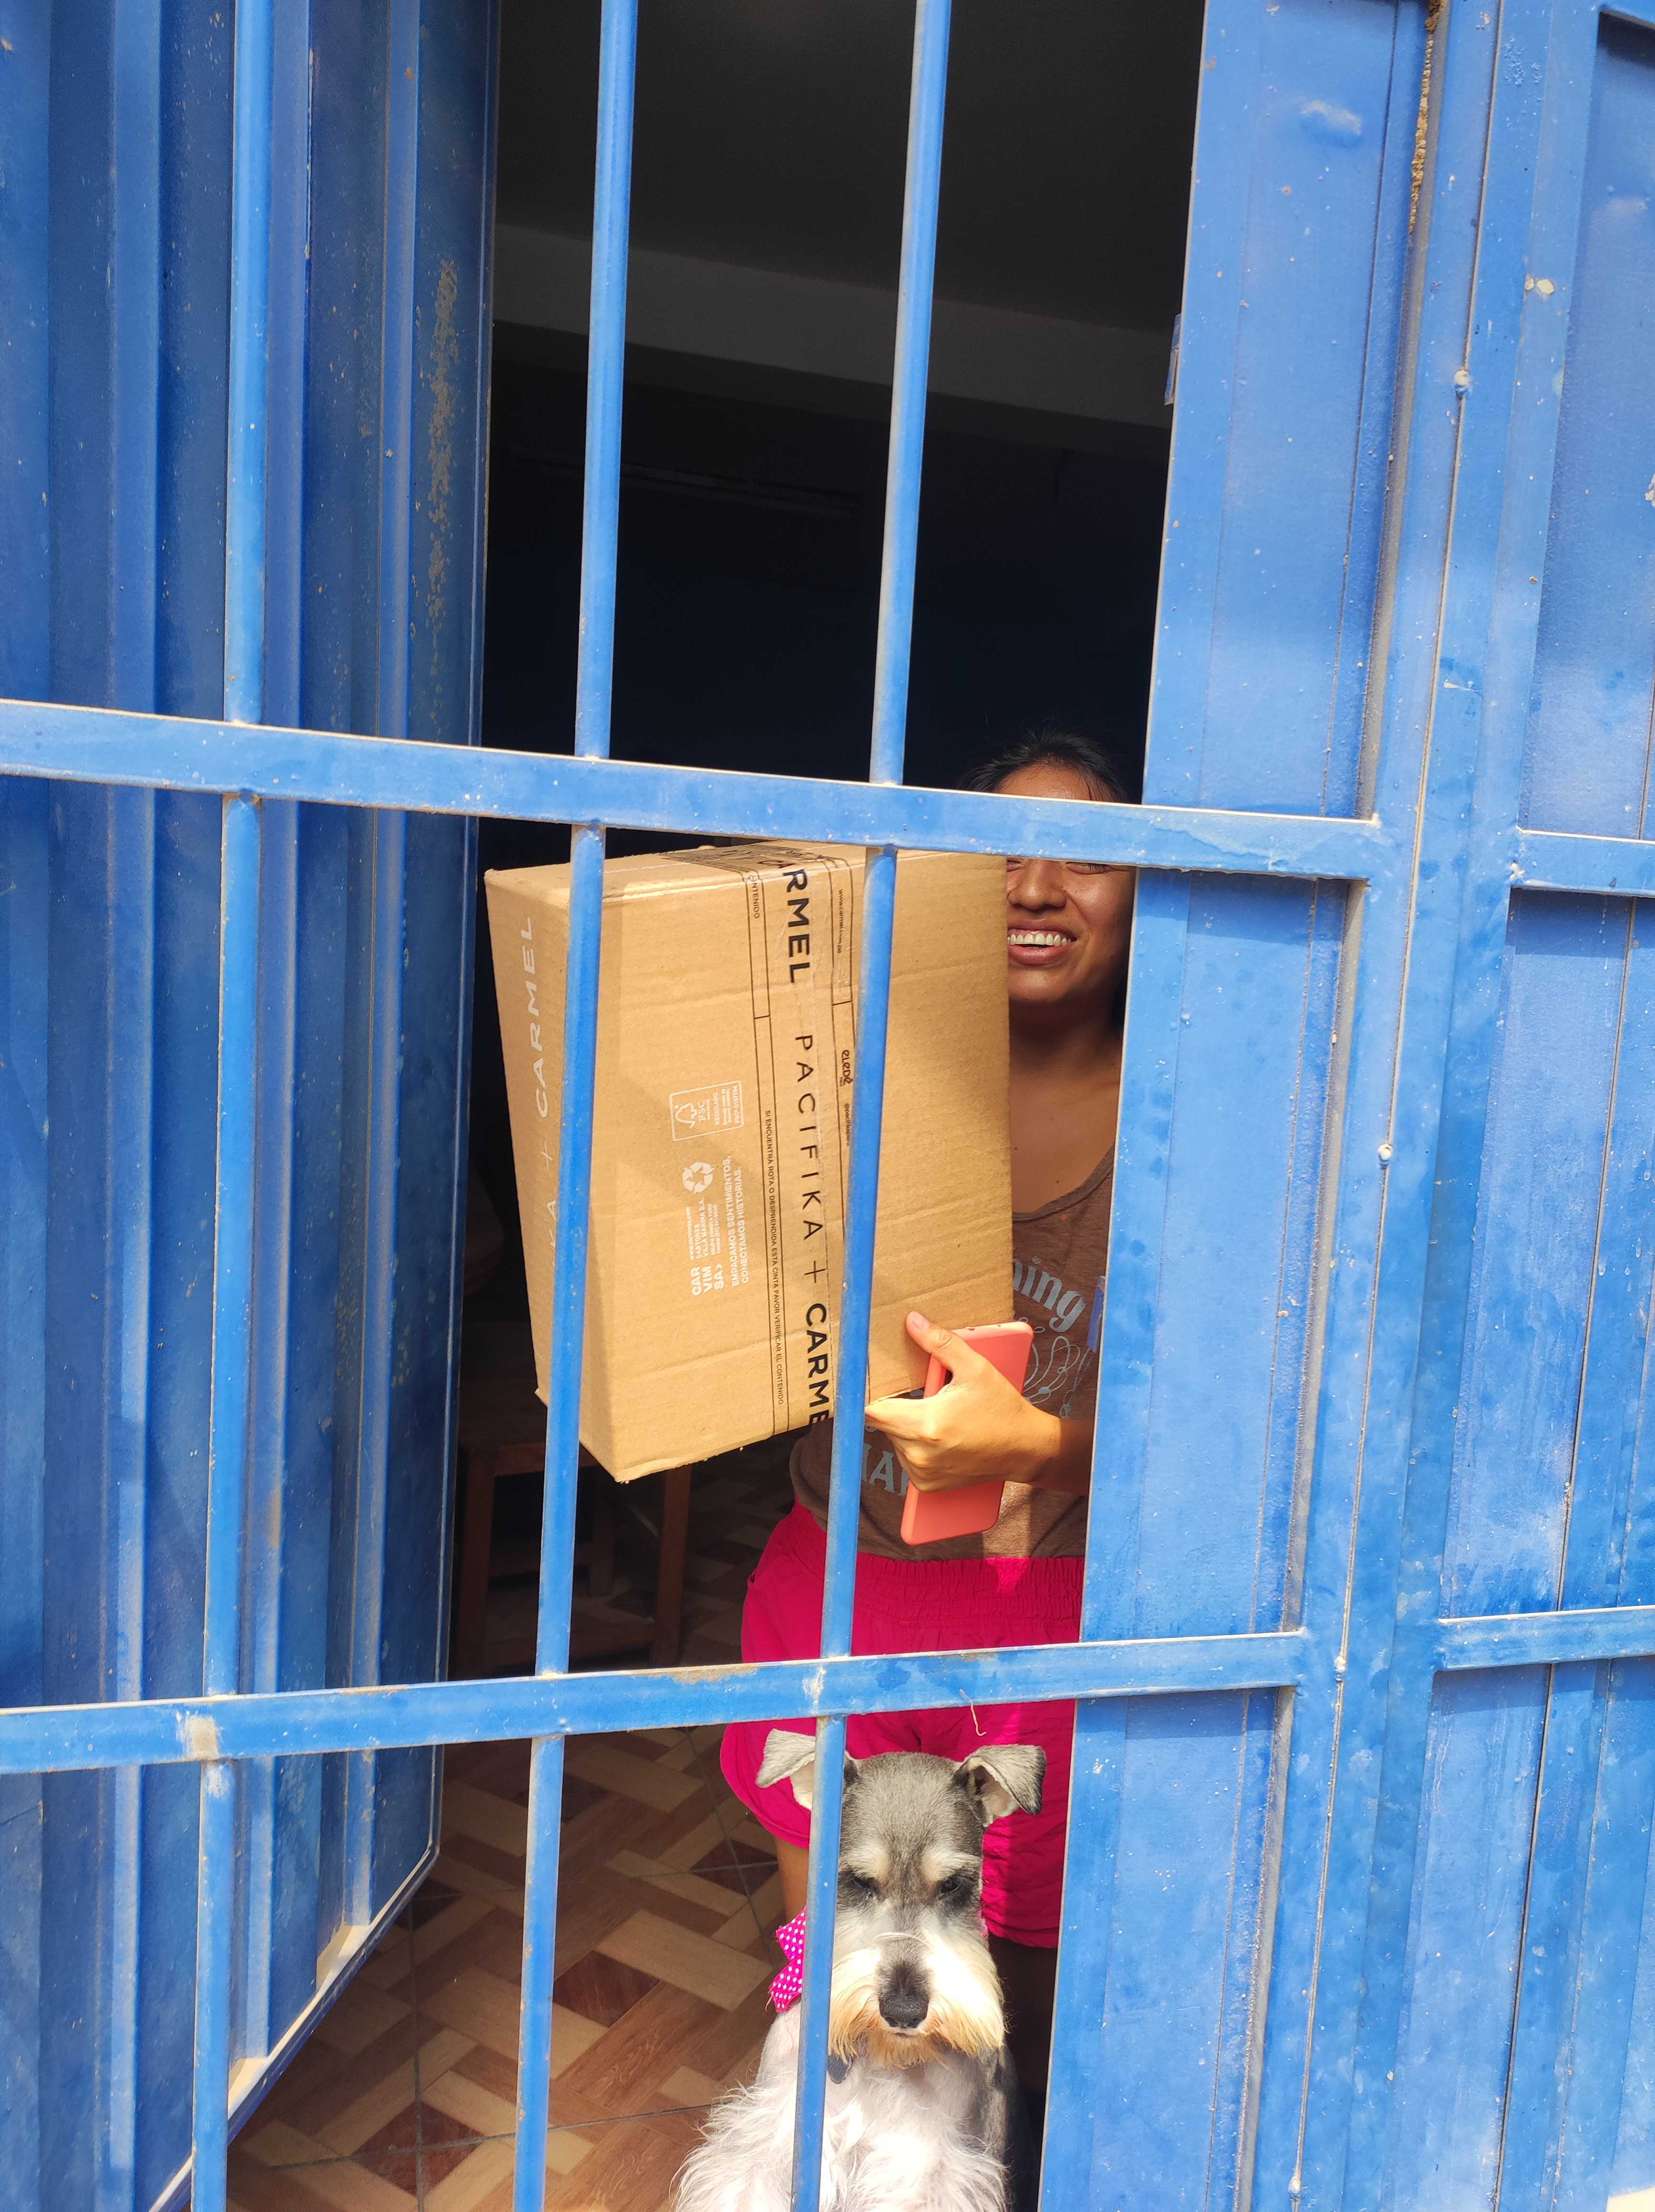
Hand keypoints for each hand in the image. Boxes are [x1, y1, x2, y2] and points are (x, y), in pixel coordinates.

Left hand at [864, 1312, 1062, 1493]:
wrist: (1024, 1449)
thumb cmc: (1001, 1407)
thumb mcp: (976, 1368)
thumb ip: (941, 1343)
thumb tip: (912, 1321)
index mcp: (925, 1425)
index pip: (872, 1411)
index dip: (871, 1395)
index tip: (879, 1384)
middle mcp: (918, 1454)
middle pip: (884, 1424)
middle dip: (898, 1407)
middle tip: (926, 1397)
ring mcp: (922, 1473)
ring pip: (894, 1440)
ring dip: (907, 1427)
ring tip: (938, 1417)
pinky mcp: (926, 1485)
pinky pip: (907, 1458)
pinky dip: (916, 1446)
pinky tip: (941, 1435)